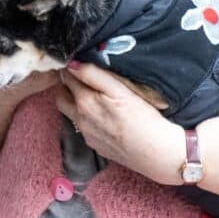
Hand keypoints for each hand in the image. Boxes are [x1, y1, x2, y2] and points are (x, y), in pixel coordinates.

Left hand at [56, 62, 183, 184]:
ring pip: (69, 112)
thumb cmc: (143, 119)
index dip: (71, 69)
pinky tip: (102, 116)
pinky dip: (85, 118)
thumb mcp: (120, 90)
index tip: (77, 63)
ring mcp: (86, 134)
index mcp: (84, 101)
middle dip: (66, 85)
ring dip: (73, 102)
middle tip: (80, 78)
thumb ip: (93, 75)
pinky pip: (82, 127)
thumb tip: (72, 64)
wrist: (157, 153)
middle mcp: (79, 118)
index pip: (67, 78)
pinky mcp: (94, 145)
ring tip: (91, 96)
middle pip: (61, 96)